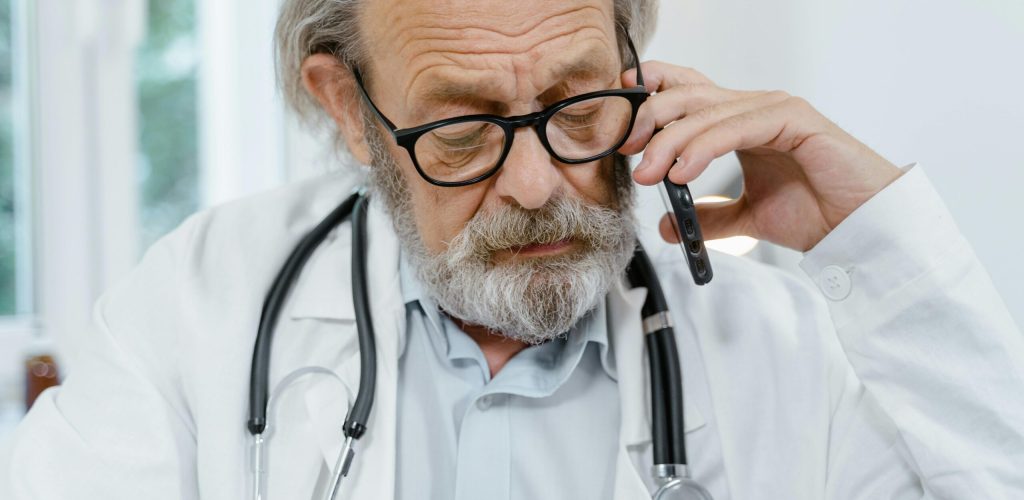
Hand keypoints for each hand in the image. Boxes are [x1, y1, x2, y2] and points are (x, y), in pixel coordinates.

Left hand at [619, 61, 902, 251]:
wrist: (861, 228)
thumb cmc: (817, 213)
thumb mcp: (747, 218)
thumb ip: (709, 216)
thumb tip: (667, 224)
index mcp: (740, 122)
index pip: (687, 91)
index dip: (650, 94)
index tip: (619, 118)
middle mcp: (754, 107)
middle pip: (687, 95)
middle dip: (649, 120)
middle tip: (628, 153)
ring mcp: (774, 108)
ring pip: (706, 110)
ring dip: (670, 141)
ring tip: (649, 173)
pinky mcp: (794, 119)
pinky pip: (737, 126)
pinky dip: (703, 146)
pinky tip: (683, 172)